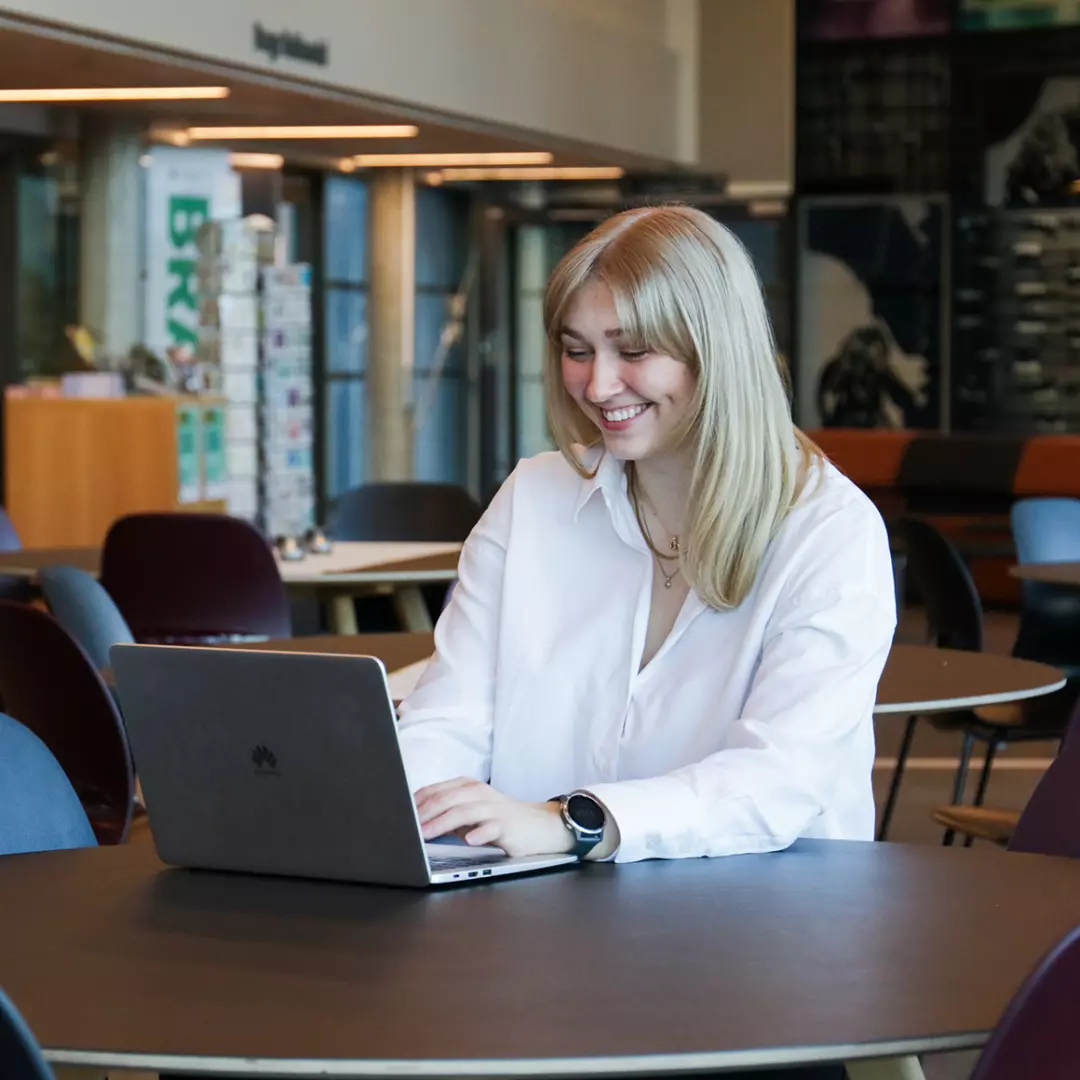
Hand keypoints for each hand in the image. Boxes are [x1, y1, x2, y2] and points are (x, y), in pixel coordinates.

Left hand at [414, 778, 573, 857]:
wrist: (540, 825)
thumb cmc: (500, 820)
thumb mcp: (470, 814)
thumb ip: (447, 814)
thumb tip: (416, 823)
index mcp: (467, 787)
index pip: (435, 790)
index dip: (416, 802)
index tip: (397, 814)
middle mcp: (479, 793)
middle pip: (446, 798)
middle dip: (423, 813)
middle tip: (406, 827)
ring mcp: (493, 808)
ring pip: (463, 811)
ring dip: (441, 823)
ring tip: (424, 834)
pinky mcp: (507, 825)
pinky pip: (491, 827)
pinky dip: (479, 833)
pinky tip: (469, 840)